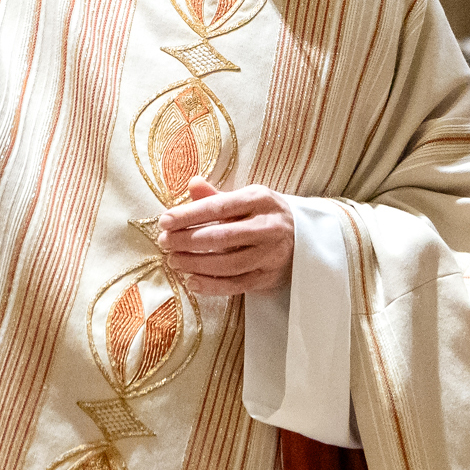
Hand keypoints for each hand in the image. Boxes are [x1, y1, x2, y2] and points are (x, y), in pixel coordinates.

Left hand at [154, 176, 294, 296]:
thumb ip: (217, 196)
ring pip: (227, 264)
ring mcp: (270, 254)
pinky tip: (191, 281)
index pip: (219, 207)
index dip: (188, 215)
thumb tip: (192, 183)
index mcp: (260, 200)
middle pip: (221, 237)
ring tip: (173, 261)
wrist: (304, 236)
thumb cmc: (265, 214)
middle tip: (165, 243)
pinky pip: (236, 285)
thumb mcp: (247, 198)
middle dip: (187, 241)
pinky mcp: (269, 277)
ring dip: (195, 264)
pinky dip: (211, 285)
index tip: (164, 221)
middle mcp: (267, 226)